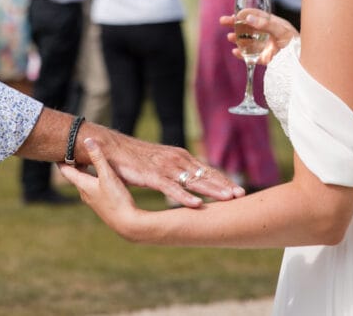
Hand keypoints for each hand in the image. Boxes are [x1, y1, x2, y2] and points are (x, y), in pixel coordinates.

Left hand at [58, 138, 143, 238]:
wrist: (127, 224)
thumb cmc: (116, 199)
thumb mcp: (107, 175)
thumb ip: (98, 158)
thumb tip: (87, 140)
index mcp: (83, 185)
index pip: (67, 171)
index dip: (61, 160)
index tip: (56, 150)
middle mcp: (85, 193)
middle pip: (75, 176)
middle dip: (73, 164)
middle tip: (71, 151)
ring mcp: (93, 199)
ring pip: (85, 182)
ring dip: (84, 171)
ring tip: (85, 160)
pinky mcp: (102, 203)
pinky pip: (93, 187)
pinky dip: (93, 178)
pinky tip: (101, 177)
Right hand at [86, 130, 243, 207]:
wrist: (110, 148)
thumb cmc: (136, 159)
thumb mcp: (160, 164)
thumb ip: (176, 172)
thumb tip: (189, 182)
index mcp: (179, 157)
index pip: (206, 170)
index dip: (223, 180)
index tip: (239, 191)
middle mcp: (176, 160)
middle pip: (205, 174)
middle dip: (224, 185)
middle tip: (242, 195)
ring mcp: (164, 167)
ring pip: (192, 180)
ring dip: (211, 190)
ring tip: (227, 199)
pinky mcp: (151, 175)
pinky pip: (170, 188)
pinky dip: (184, 196)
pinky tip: (195, 204)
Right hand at [220, 11, 297, 64]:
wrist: (303, 62)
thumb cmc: (295, 42)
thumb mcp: (281, 30)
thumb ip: (266, 24)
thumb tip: (248, 18)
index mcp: (273, 24)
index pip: (256, 15)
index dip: (244, 13)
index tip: (235, 14)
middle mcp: (267, 34)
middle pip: (248, 27)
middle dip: (235, 24)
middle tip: (223, 21)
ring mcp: (266, 46)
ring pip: (247, 41)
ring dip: (237, 38)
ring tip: (229, 37)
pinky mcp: (265, 59)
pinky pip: (251, 57)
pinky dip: (242, 55)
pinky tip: (235, 52)